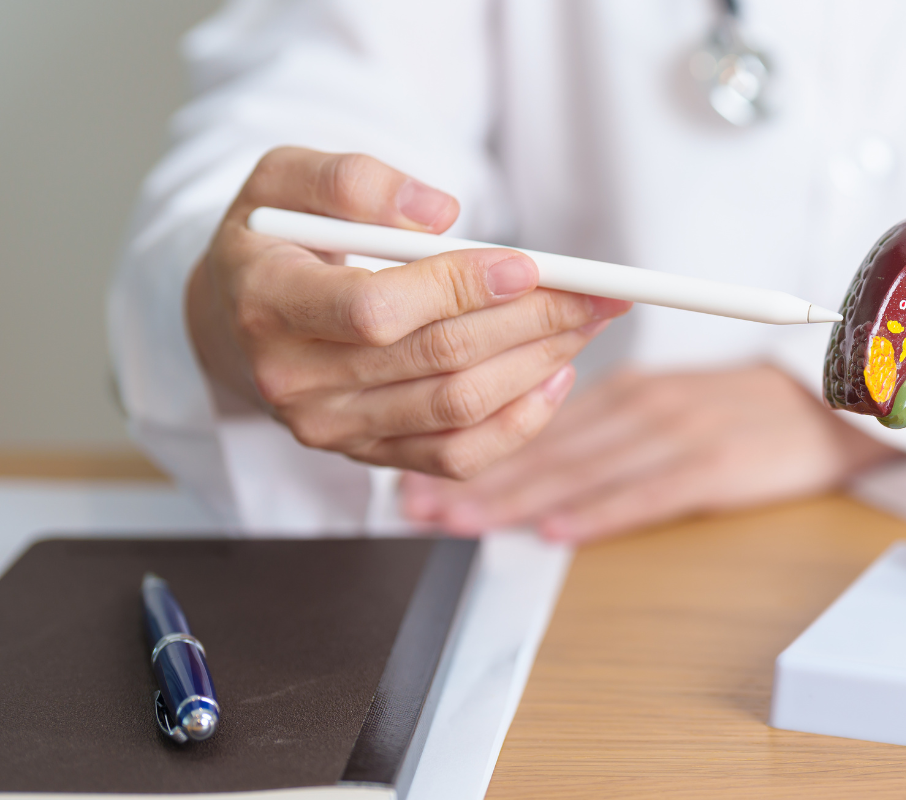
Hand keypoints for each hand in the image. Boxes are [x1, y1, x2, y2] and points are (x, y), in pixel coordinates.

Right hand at [185, 147, 629, 477]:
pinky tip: (556, 376)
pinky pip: (457, 457)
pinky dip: (519, 422)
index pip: (377, 310)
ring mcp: (332, 428)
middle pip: (437, 361)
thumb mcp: (284, 179)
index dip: (460, 289)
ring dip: (538, 364)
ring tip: (587, 323)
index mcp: (268, 302)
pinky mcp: (367, 456)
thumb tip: (438, 213)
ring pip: (458, 409)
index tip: (529, 265)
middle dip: (532, 322)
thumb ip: (351, 180)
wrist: (231, 318)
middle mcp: (294, 380)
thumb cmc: (273, 239)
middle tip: (597, 293)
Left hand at [400, 364, 903, 540]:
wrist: (838, 410)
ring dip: (516, 497)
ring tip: (462, 522)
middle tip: (420, 505)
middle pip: (546, 446)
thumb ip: (609, 423)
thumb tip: (532, 457)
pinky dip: (599, 510)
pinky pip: (647, 490)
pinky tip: (558, 529)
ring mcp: (680, 431)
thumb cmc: (750, 412)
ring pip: (582, 467)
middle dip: (475, 477)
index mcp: (631, 386)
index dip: (474, 447)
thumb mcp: (675, 401)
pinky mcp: (716, 464)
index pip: (537, 421)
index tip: (421, 472)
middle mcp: (646, 402)